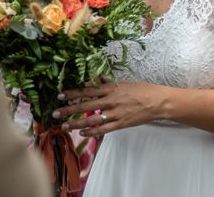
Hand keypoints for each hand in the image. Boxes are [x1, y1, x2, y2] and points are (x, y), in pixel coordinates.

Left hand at [52, 81, 168, 136]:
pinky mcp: (121, 123)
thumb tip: (96, 80)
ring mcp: (116, 113)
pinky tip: (82, 133)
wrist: (158, 101)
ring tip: (64, 126)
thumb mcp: (125, 83)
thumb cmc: (142, 90)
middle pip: (86, 105)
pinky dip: (92, 131)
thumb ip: (109, 83)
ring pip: (92, 119)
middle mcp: (111, 100)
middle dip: (69, 109)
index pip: (88, 90)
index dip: (73, 93)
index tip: (60, 95)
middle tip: (55, 112)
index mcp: (112, 89)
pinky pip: (103, 129)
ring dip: (77, 122)